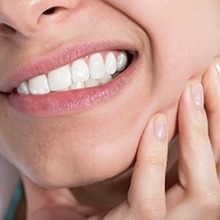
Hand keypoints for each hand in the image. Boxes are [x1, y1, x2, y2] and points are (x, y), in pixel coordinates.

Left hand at [21, 59, 219, 219]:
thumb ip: (144, 149)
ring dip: (198, 135)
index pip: (212, 155)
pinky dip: (155, 159)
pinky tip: (156, 123)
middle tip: (207, 74)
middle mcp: (183, 213)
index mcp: (181, 195)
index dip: (215, 117)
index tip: (209, 78)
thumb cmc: (94, 201)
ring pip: (202, 189)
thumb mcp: (124, 169)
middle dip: (215, 117)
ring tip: (189, 93)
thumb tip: (154, 105)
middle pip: (217, 165)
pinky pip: (151, 201)